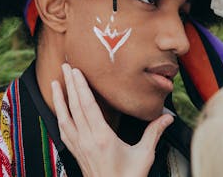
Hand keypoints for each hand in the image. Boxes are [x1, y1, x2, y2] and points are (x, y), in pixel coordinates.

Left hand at [52, 63, 173, 176]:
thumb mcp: (144, 155)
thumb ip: (154, 133)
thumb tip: (167, 117)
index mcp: (102, 138)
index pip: (88, 106)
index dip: (81, 87)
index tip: (76, 71)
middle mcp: (87, 140)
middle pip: (75, 107)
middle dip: (69, 85)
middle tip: (65, 66)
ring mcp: (79, 146)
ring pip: (64, 117)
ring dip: (59, 99)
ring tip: (55, 83)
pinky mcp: (75, 152)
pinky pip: (63, 130)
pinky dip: (59, 116)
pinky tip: (58, 109)